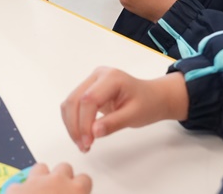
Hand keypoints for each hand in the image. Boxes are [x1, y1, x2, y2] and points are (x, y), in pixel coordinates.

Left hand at [9, 164, 91, 193]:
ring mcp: (35, 182)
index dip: (81, 187)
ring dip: (42, 177)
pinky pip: (18, 185)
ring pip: (41, 168)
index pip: (85, 179)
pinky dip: (20, 192)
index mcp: (75, 191)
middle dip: (62, 178)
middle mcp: (57, 181)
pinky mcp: (16, 189)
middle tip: (60, 192)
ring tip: (41, 192)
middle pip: (64, 168)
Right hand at [60, 67, 188, 152]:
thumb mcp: (135, 115)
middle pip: (75, 100)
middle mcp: (97, 75)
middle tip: (83, 147)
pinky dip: (73, 121)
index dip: (84, 122)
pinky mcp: (87, 90)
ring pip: (70, 103)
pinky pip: (73, 105)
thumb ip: (114, 123)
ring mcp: (91, 81)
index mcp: (111, 77)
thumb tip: (93, 132)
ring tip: (82, 144)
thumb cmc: (147, 104)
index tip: (88, 142)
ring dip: (71, 125)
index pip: (89, 99)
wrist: (152, 97)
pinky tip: (81, 135)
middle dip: (75, 126)